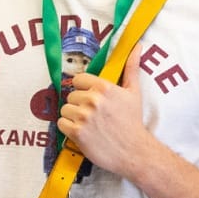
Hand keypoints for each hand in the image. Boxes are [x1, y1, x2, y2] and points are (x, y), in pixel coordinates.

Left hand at [57, 44, 158, 178]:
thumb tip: (137, 46)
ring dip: (73, 117)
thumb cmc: (133, 121)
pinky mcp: (76, 132)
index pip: (78, 80)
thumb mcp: (134, 92)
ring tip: (89, 125)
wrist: (134, 151)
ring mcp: (83, 116)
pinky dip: (68, 129)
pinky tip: (83, 132)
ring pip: (65, 109)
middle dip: (80, 105)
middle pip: (71, 95)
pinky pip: (61, 123)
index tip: (92, 98)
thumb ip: (131, 67)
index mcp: (104, 87)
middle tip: (94, 115)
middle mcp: (92, 100)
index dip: (84, 89)